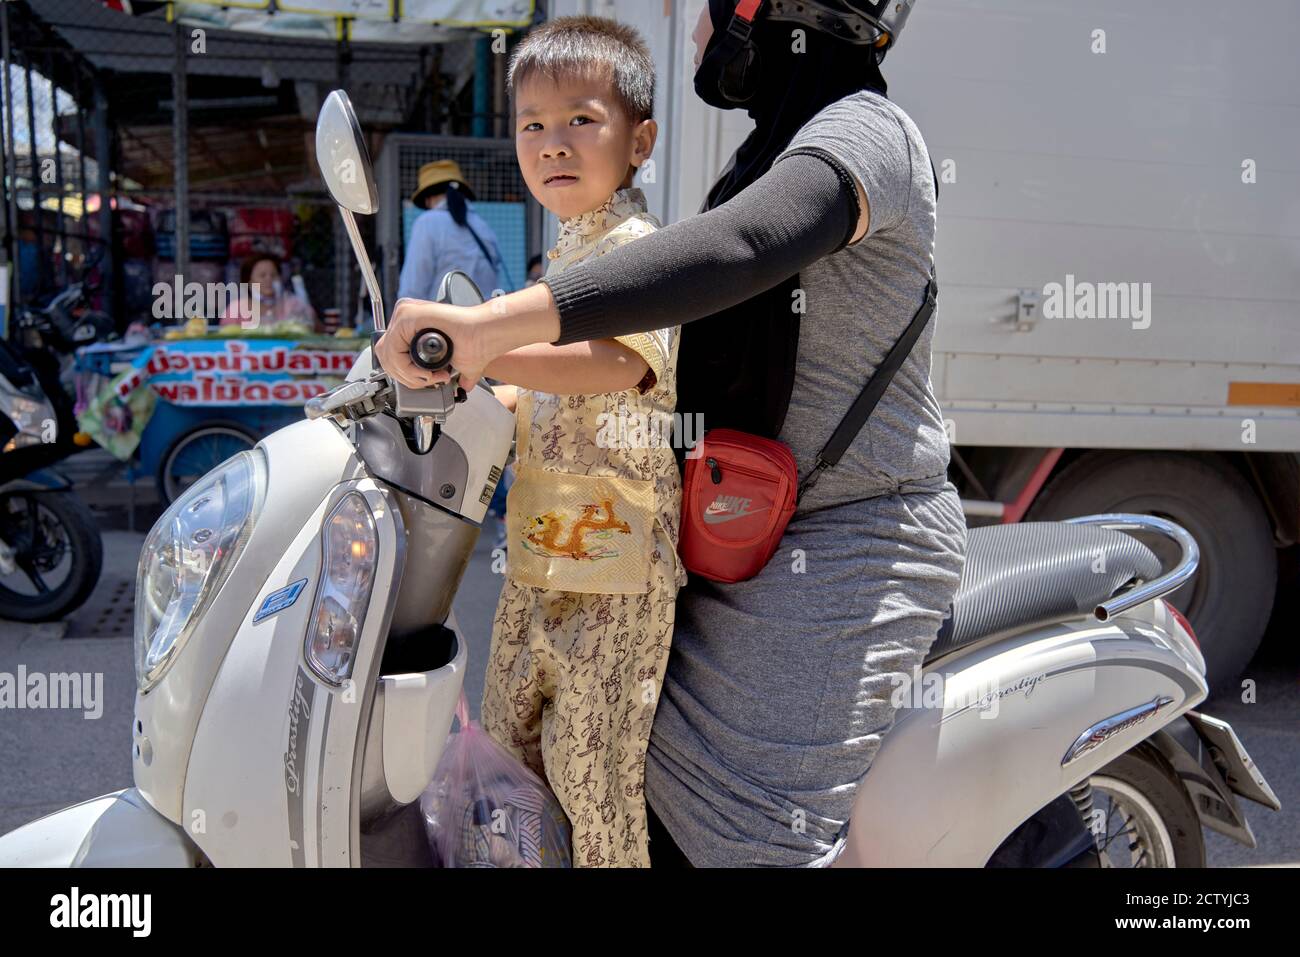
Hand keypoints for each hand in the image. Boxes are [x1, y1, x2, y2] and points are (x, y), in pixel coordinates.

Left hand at [375, 298, 491, 391]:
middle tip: (427, 381)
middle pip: (384, 355)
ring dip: (408, 375)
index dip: (404, 374)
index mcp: (411, 323)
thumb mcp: (448, 362)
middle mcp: (405, 315)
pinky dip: (408, 369)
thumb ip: (446, 372)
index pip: (388, 354)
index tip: (425, 381)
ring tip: (431, 377)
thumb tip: (460, 386)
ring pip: (387, 355)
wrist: (486, 335)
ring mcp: (406, 313)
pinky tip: (427, 373)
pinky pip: (394, 350)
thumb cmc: (475, 344)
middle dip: (404, 377)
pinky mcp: (409, 315)